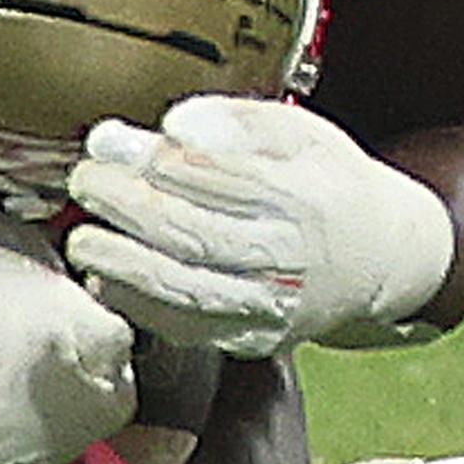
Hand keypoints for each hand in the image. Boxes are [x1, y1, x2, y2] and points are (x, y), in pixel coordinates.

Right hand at [0, 186, 134, 463]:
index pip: (116, 394)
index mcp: (92, 419)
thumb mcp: (78, 302)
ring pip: (7, 436)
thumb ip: (112, 333)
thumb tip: (118, 346)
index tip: (79, 331)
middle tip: (24, 339)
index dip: (98, 358)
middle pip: (60, 421)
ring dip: (2, 404)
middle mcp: (45, 460)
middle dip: (49, 386)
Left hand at [66, 98, 454, 356]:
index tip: (110, 142)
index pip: (221, 179)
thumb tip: (173, 126)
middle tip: (85, 182)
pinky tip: (107, 281)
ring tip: (83, 239)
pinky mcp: (254, 340)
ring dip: (124, 265)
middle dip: (128, 207)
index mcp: (304, 198)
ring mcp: (273, 307)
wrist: (380, 258)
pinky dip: (139, 307)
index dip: (157, 162)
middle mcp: (291, 259)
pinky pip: (187, 328)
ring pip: (186, 290)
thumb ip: (236, 123)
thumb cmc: (328, 184)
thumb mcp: (300, 132)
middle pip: (196, 235)